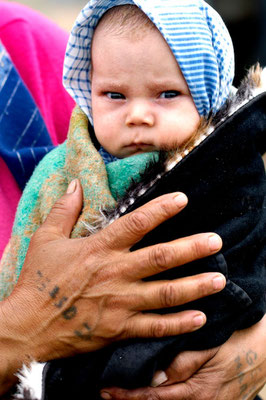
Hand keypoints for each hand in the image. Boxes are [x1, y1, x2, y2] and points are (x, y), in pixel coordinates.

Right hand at [0, 179, 224, 393]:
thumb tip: (75, 184)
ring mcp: (119, 303)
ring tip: (219, 280)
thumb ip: (64, 210)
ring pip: (165, 293)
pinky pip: (154, 327)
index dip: (161, 209)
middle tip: (216, 242)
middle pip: (161, 258)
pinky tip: (199, 318)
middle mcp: (114, 274)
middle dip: (191, 249)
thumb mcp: (45, 238)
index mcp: (99, 249)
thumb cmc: (37, 281)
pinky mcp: (119, 329)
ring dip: (194, 286)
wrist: (28, 326)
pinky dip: (178, 324)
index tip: (182, 199)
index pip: (136, 223)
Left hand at [102, 314, 265, 399]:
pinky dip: (162, 396)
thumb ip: (183, 363)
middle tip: (106, 393)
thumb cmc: (241, 341)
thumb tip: (155, 379)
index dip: (128, 396)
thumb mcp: (212, 347)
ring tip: (122, 391)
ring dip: (145, 399)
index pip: (153, 397)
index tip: (106, 391)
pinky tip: (152, 388)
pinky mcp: (213, 398)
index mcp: (197, 391)